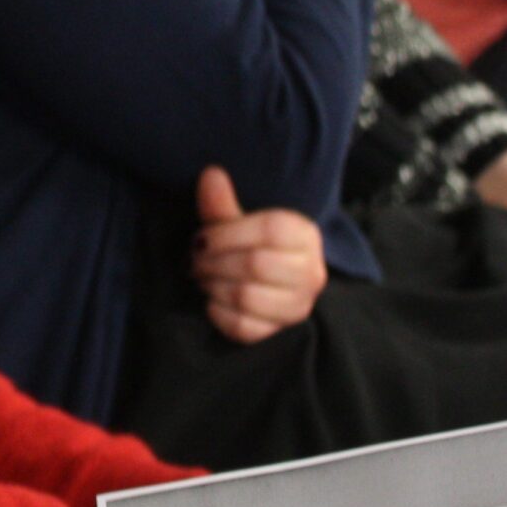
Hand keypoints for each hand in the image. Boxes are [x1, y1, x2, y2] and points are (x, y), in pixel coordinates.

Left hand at [190, 166, 327, 343]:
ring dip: (213, 286)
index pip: (270, 230)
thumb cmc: (249, 245)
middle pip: (256, 265)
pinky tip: (212, 301)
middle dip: (214, 262)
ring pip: (247, 297)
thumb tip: (210, 174)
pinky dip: (218, 313)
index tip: (201, 238)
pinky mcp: (282, 332)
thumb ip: (222, 203)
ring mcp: (299, 305)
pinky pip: (244, 327)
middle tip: (195, 260)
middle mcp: (312, 272)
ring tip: (203, 278)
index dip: (227, 233)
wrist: (270, 284)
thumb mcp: (238, 221)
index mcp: (304, 234)